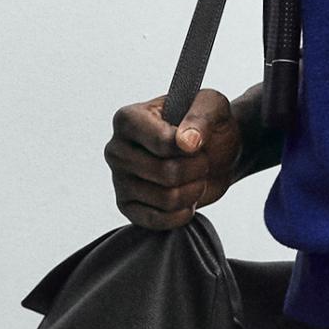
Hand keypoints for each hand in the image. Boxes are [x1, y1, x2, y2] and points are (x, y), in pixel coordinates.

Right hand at [105, 86, 243, 228]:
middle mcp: (116, 149)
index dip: (192, 148)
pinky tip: (187, 199)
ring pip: (166, 198)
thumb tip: (186, 142)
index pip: (163, 143)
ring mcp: (118, 180)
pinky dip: (182, 213)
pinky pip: (158, 221)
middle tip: (201, 161)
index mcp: (128, 119)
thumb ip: (200, 118)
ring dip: (194, 190)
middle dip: (196, 169)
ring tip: (196, 178)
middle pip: (166, 173)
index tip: (200, 141)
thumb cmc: (206, 124)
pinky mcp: (127, 207)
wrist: (212, 152)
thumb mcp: (211, 107)